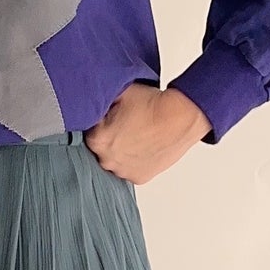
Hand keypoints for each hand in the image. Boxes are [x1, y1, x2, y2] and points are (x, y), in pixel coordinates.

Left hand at [82, 81, 211, 183]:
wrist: (181, 117)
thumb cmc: (153, 105)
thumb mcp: (120, 91)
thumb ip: (101, 99)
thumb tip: (92, 99)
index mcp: (97, 139)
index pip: (89, 130)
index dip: (101, 121)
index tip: (113, 115)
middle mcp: (107, 159)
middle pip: (101, 148)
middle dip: (110, 137)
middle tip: (126, 124)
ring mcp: (123, 171)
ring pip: (115, 160)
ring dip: (121, 150)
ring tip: (137, 135)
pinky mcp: (139, 177)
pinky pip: (130, 169)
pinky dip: (135, 160)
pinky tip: (143, 146)